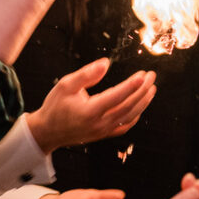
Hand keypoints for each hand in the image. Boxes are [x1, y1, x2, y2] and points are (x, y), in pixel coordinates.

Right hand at [28, 57, 156, 151]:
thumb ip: (86, 74)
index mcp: (90, 111)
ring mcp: (103, 131)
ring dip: (143, 102)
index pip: (116, 97)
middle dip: (142, 90)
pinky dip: (135, 116)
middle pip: (128, 106)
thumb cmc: (55, 106)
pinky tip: (140, 106)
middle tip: (151, 76)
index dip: (131, 86)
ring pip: (130, 117)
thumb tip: (106, 63)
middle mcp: (99, 123)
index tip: (143, 75)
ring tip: (152, 88)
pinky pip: (124, 126)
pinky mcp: (104, 135)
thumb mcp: (65, 85)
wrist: (47, 131)